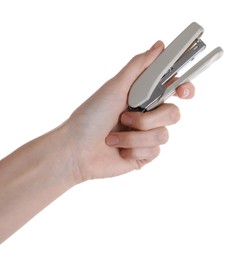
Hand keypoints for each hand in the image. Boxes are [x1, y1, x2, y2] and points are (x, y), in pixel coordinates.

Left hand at [62, 41, 194, 182]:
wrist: (76, 150)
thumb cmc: (90, 116)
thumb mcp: (114, 87)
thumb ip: (138, 66)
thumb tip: (159, 46)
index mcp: (142, 98)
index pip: (173, 90)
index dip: (184, 88)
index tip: (182, 91)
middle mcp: (147, 116)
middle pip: (173, 114)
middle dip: (148, 118)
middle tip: (125, 117)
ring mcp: (146, 137)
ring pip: (163, 135)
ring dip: (134, 136)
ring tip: (113, 138)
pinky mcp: (144, 155)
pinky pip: (154, 151)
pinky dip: (132, 148)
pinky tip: (118, 150)